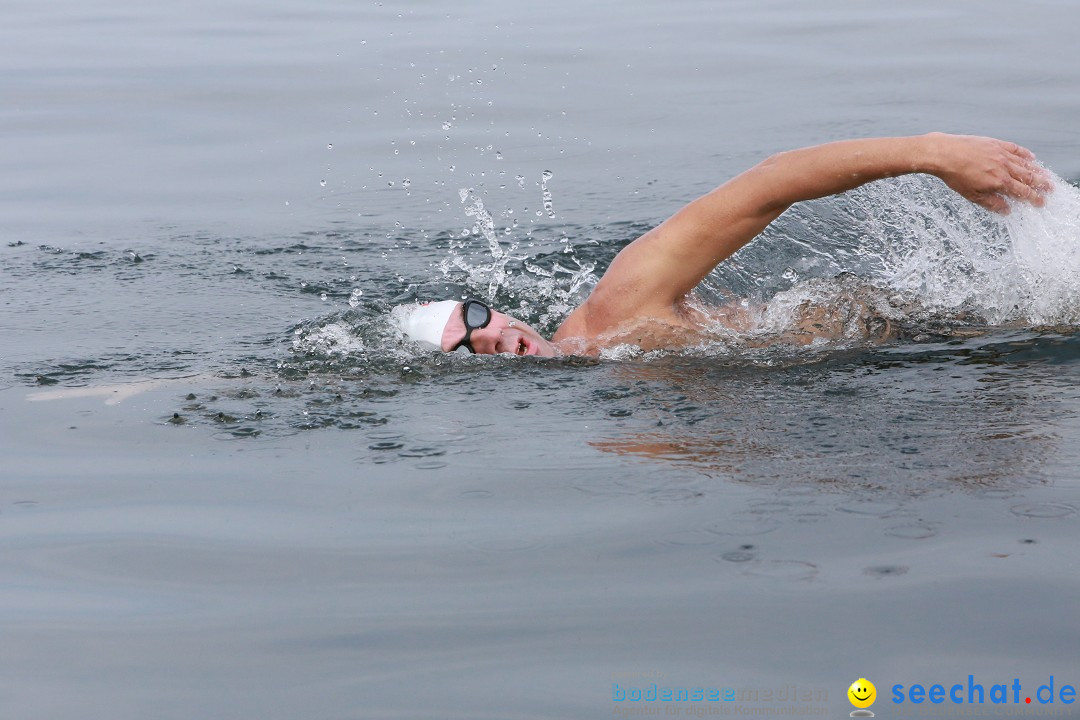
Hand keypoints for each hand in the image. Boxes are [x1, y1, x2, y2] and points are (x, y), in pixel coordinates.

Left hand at [929, 133, 1052, 213]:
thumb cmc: (955, 176)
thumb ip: (991, 203)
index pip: (1022, 192)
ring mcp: (1001, 154)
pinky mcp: (996, 143)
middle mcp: (1004, 167)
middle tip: (1050, 189)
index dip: (1034, 198)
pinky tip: (1031, 157)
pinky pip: (1016, 149)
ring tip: (1046, 176)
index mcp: (999, 182)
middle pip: (1028, 177)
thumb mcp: (972, 195)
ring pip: (1025, 163)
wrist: (944, 154)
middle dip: (1041, 184)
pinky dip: (1025, 154)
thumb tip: (1007, 210)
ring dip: (1037, 170)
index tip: (1041, 202)